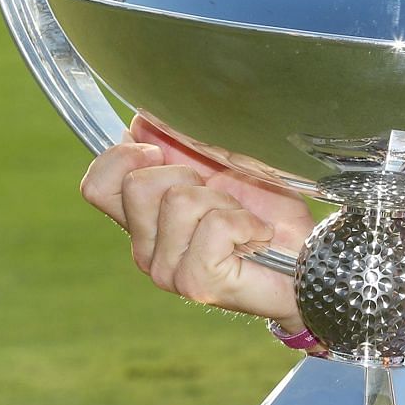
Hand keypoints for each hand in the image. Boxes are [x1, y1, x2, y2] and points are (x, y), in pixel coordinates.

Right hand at [79, 116, 315, 325]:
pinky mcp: (195, 283)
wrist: (307, 259)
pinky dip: (245, 222)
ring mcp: (166, 269)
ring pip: (178, 201)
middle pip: (137, 184)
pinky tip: (256, 237)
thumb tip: (140, 121)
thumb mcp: (224, 165)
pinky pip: (214, 225)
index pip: (96, 185)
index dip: (125, 157)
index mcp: (144, 219)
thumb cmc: (270, 215)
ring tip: (244, 221)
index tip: (167, 155)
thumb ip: (179, 146)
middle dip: (189, 175)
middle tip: (222, 197)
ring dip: (224, 202)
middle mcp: (146, 248)